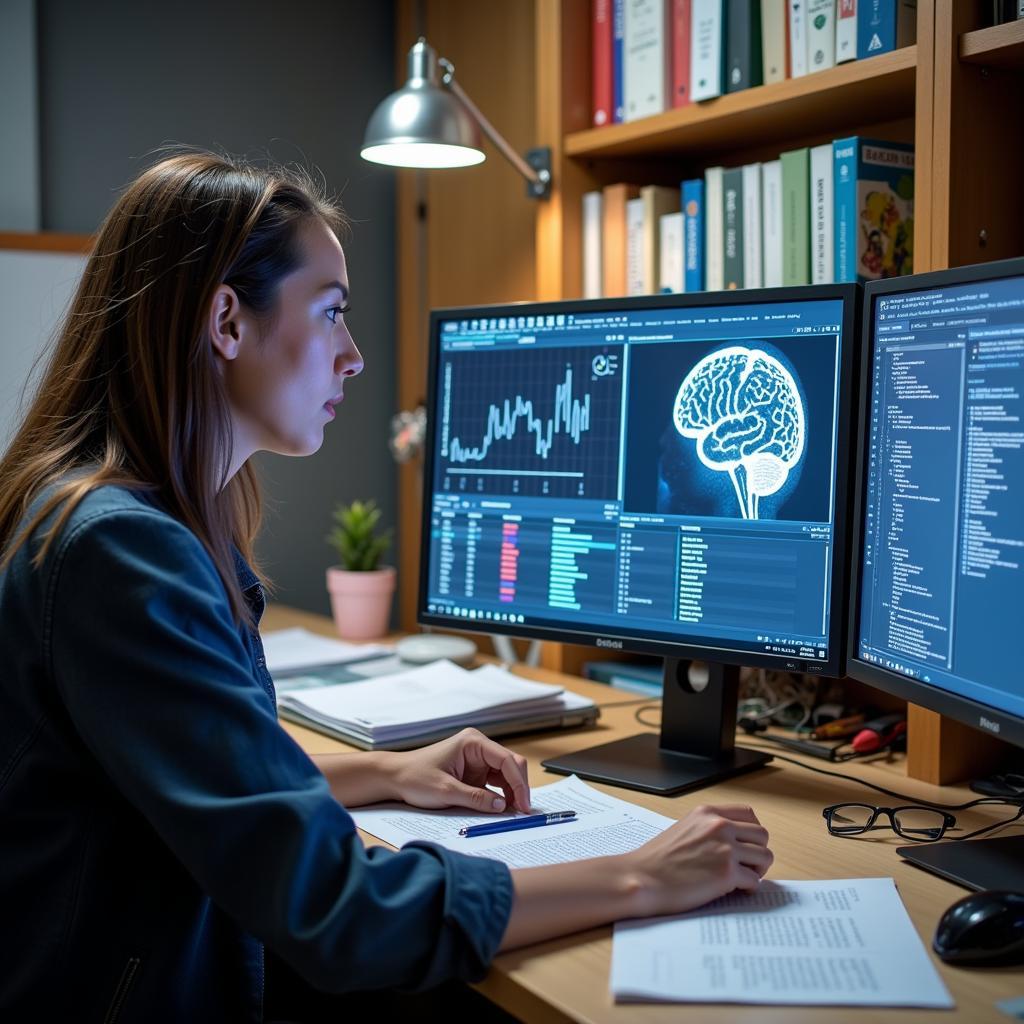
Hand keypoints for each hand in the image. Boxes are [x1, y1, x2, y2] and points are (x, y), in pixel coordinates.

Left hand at [386, 728, 530, 813]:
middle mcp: (478, 747)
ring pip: (505, 775)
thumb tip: (502, 806)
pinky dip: (501, 796)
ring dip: (511, 793)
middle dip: (518, 788)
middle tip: (522, 812)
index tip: (524, 804)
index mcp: (473, 742)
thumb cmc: (415, 777)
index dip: (519, 783)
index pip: (506, 760)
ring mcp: (477, 760)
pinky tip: (503, 809)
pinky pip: (494, 783)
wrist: (394, 777)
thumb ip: (476, 799)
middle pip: (510, 765)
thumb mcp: (445, 791)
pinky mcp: (474, 772)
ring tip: (514, 813)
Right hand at [623, 804, 772, 917]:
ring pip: (765, 857)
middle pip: (762, 835)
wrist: (642, 877)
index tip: (745, 846)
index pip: (749, 814)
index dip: (751, 832)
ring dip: (757, 870)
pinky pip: (755, 881)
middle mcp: (719, 826)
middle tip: (745, 866)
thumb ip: (708, 828)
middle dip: (757, 852)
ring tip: (741, 879)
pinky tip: (733, 890)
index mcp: (708, 813)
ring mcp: (725, 848)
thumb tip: (734, 840)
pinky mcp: (726, 873)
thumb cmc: (658, 859)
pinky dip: (749, 888)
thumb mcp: (684, 828)